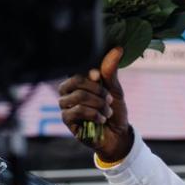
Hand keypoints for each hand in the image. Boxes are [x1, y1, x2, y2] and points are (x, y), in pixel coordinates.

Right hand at [58, 48, 131, 163]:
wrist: (118, 136)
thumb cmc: (114, 111)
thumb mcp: (115, 90)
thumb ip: (111, 71)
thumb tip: (117, 49)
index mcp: (77, 81)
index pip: (78, 69)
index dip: (91, 74)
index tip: (100, 78)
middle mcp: (68, 91)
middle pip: (76, 81)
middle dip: (98, 91)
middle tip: (109, 100)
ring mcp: (65, 105)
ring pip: (79, 96)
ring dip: (99, 104)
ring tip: (107, 111)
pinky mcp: (67, 120)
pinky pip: (77, 111)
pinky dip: (94, 114)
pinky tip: (101, 119)